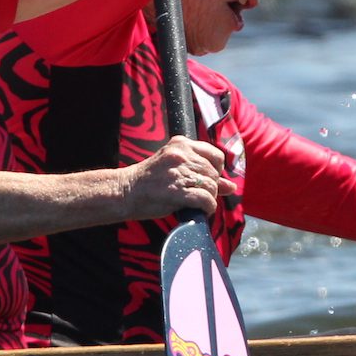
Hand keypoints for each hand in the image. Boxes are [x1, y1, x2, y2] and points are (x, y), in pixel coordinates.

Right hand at [120, 135, 235, 219]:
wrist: (124, 191)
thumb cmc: (148, 181)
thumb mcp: (173, 168)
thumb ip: (201, 173)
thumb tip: (231, 186)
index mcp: (180, 144)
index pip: (214, 155)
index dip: (216, 169)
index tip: (207, 179)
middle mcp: (181, 155)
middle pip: (213, 172)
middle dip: (211, 186)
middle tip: (198, 194)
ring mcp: (178, 173)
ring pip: (211, 186)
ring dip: (209, 198)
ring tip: (197, 203)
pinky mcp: (177, 191)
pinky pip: (205, 200)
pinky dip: (207, 207)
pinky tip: (200, 210)